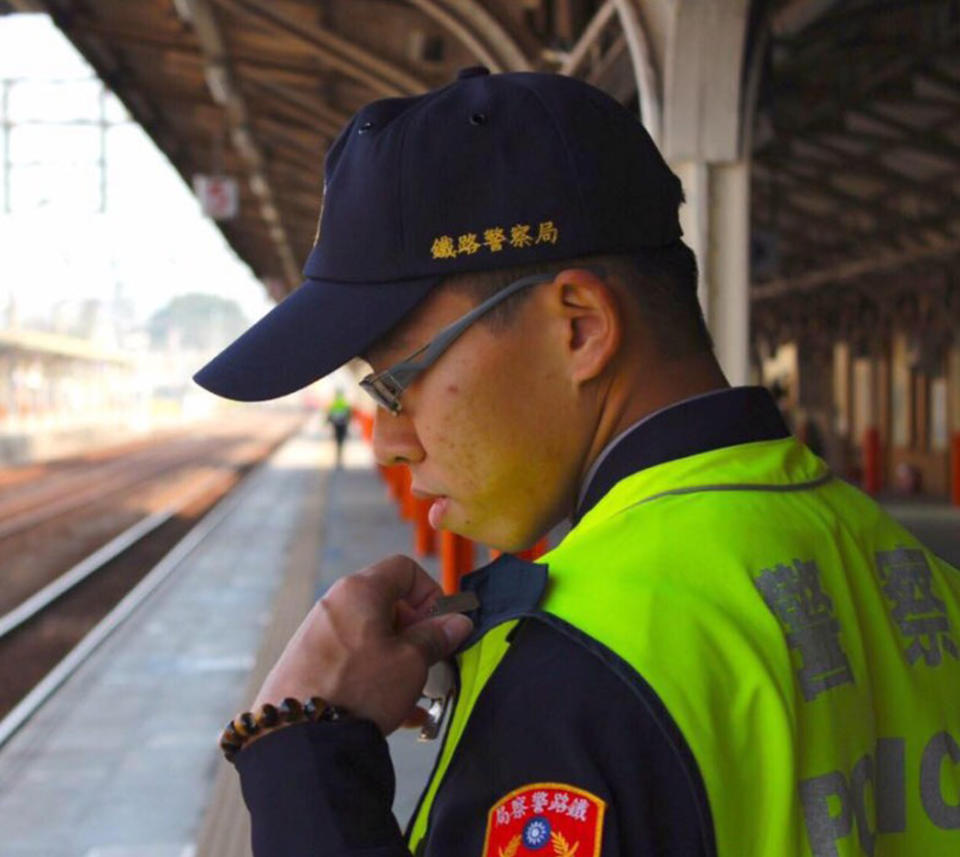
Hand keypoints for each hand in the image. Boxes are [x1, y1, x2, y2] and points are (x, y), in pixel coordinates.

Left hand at [251, 554, 472, 734]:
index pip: (404, 569)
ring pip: (372, 636)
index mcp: (360, 590)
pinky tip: (399, 711)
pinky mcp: (309, 662)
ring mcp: (318, 633)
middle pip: (388, 603)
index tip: (441, 625)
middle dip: (417, 631)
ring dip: (400, 657)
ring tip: (417, 691)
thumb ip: (436, 638)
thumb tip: (458, 622)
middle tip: (431, 660)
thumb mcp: (411, 663)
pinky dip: (378, 675)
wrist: (300, 736)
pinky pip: (354, 659)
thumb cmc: (359, 689)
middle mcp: (335, 604)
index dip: (430, 593)